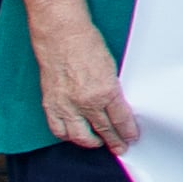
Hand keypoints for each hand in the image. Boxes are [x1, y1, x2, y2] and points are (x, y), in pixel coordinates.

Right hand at [34, 25, 137, 152]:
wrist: (61, 34)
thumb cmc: (87, 43)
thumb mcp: (111, 67)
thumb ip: (113, 89)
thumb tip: (118, 105)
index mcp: (106, 91)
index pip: (121, 119)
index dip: (128, 131)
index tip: (132, 137)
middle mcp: (86, 102)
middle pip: (103, 130)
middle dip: (114, 142)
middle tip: (120, 147)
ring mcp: (66, 105)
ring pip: (80, 135)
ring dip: (91, 142)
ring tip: (98, 143)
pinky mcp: (50, 104)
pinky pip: (58, 129)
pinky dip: (67, 135)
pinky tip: (74, 135)